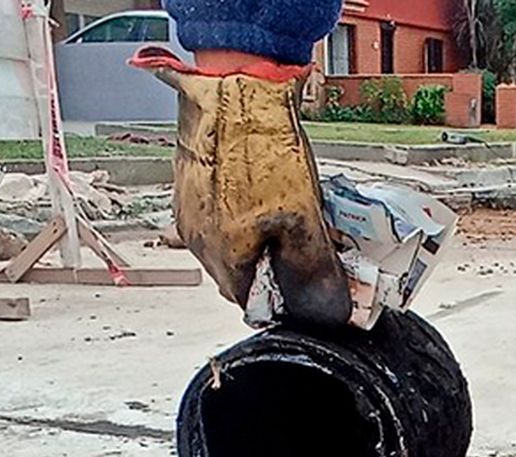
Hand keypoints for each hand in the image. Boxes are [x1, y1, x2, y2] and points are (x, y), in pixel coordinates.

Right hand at [132, 47, 349, 325]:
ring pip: (228, 241)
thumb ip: (312, 271)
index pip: (252, 300)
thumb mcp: (302, 220)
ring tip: (287, 212)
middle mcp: (196, 237)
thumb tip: (327, 309)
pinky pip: (218, 212)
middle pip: (239, 271)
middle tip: (304, 243)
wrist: (234, 87)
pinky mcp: (189, 181)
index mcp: (221, 255)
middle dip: (273, 264)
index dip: (284, 295)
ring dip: (257, 237)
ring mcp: (188, 208)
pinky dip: (241, 210)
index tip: (307, 281)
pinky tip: (264, 189)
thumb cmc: (262, 147)